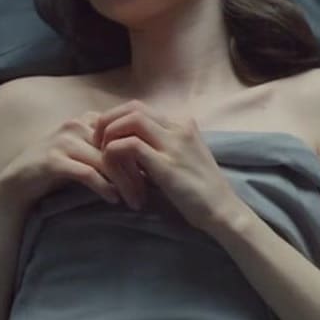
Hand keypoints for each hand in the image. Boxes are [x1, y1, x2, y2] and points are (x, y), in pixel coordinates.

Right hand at [0, 111, 140, 209]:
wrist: (17, 182)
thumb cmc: (58, 169)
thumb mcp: (87, 153)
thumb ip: (111, 150)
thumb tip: (148, 161)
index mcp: (89, 119)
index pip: (125, 134)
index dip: (142, 155)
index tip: (156, 178)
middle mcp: (77, 125)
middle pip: (119, 148)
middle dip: (137, 174)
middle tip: (147, 196)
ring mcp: (64, 141)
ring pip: (106, 162)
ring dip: (124, 184)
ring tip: (135, 201)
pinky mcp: (53, 160)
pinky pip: (87, 173)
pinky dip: (104, 187)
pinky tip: (114, 199)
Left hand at [93, 101, 242, 231]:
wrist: (222, 210)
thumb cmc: (200, 192)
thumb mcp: (182, 160)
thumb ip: (159, 148)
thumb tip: (126, 146)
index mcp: (183, 125)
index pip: (140, 109)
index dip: (117, 121)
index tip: (106, 140)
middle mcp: (179, 127)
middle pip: (132, 108)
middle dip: (107, 122)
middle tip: (96, 144)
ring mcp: (174, 144)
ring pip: (128, 121)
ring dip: (108, 138)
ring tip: (103, 160)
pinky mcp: (166, 164)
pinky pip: (127, 146)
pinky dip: (113, 158)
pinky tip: (115, 177)